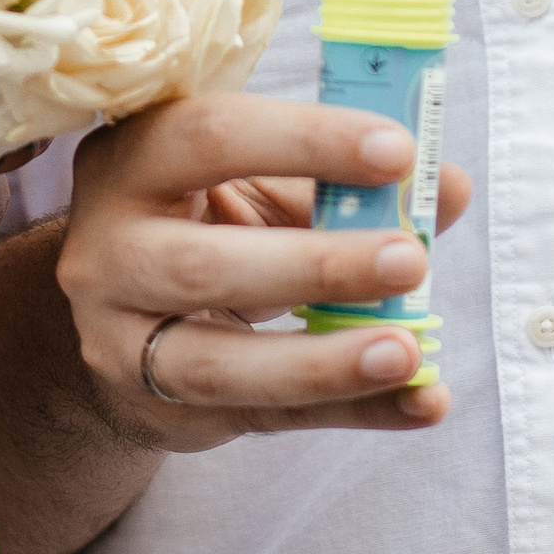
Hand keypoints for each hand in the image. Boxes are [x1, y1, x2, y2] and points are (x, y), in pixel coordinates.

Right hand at [57, 93, 476, 447]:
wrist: (128, 309)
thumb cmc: (211, 219)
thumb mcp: (267, 183)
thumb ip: (348, 182)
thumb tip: (446, 187)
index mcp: (134, 157)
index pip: (210, 136)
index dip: (305, 141)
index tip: (399, 152)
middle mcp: (107, 248)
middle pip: (201, 264)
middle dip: (316, 265)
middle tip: (411, 259)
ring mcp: (121, 337)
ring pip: (217, 363)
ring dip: (323, 361)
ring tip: (408, 351)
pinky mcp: (158, 406)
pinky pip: (262, 417)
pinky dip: (351, 410)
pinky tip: (420, 401)